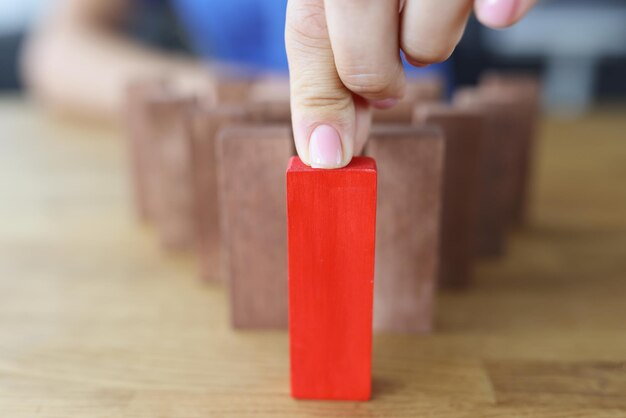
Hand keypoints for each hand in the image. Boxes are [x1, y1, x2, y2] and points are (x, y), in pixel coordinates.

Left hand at [285, 0, 536, 167]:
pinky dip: (501, 7)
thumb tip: (325, 148)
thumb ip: (327, 60)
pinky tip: (495, 4)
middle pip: (364, 61)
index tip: (328, 157)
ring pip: (429, 46)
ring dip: (432, 38)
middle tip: (387, 81)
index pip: (308, 38)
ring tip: (432, 3)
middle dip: (377, 84)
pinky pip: (502, 4)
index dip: (318, 105)